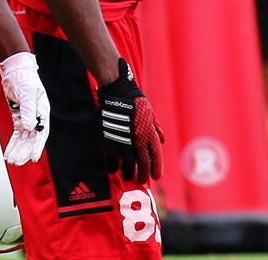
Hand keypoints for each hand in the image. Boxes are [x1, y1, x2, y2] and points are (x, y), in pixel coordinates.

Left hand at [0, 51, 50, 164]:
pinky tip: (9, 152)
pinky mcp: (18, 117)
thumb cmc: (24, 79)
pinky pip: (16, 134)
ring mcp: (27, 118)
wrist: (15, 70)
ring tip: (12, 161)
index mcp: (42, 112)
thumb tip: (30, 127)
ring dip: (18, 150)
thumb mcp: (27, 94)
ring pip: (23, 139)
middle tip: (18, 162)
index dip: (38, 146)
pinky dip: (13, 143)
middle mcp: (36, 117)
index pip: (41, 133)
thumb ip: (29, 111)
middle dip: (24, 151)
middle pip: (31, 139)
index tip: (34, 158)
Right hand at [98, 57, 163, 180]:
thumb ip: (156, 128)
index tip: (156, 177)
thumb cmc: (135, 100)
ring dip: (128, 173)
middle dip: (143, 174)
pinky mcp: (111, 139)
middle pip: (143, 163)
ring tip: (127, 177)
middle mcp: (139, 140)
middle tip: (140, 180)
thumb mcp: (150, 113)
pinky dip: (113, 165)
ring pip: (128, 164)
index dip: (156, 168)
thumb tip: (162, 140)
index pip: (155, 156)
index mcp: (150, 133)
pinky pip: (113, 158)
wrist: (118, 93)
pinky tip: (113, 169)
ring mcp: (125, 141)